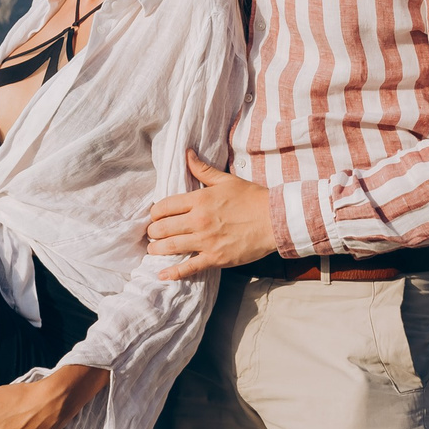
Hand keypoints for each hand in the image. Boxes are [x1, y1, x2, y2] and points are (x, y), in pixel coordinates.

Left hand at [144, 150, 277, 280]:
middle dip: (153, 231)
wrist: (275, 219)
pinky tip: (162, 274)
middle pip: (162, 228)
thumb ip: (203, 170)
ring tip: (153, 249)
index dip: (155, 213)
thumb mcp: (226, 180)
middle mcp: (198, 221)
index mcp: (199, 200)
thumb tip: (187, 153)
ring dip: (157, 249)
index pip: (164, 206)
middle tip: (153, 233)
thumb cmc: (252, 198)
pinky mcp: (216, 258)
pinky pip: (189, 267)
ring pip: (170, 247)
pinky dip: (173, 272)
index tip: (155, 216)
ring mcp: (206, 242)